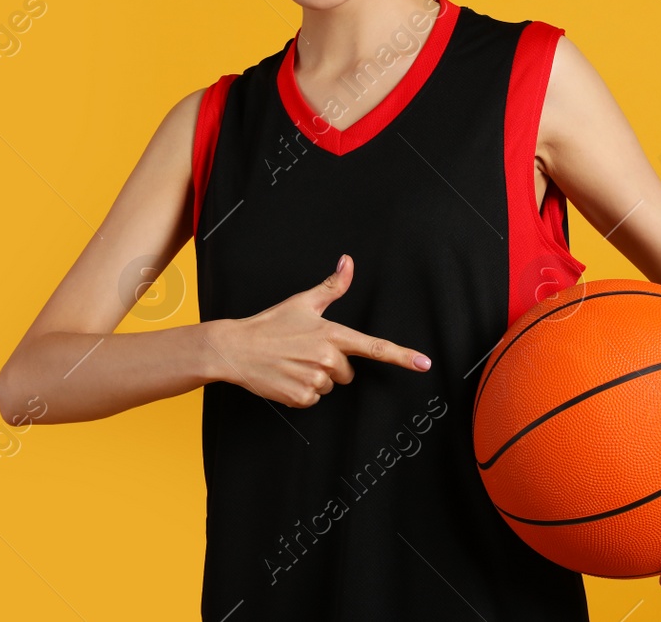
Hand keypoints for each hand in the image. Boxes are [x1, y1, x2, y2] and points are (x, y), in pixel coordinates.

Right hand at [209, 254, 431, 407]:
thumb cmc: (270, 324)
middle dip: (331, 365)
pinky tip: (286, 377)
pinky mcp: (300, 397)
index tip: (424, 363)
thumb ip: (332, 286)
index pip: (375, 347)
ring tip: (292, 363)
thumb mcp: (302, 302)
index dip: (402, 356)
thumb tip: (348, 262)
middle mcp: (327, 358)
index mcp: (332, 334)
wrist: (236, 348)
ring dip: (314, 378)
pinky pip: (313, 399)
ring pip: (329, 386)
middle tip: (304, 352)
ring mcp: (314, 379)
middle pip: (347, 373)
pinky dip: (301, 391)